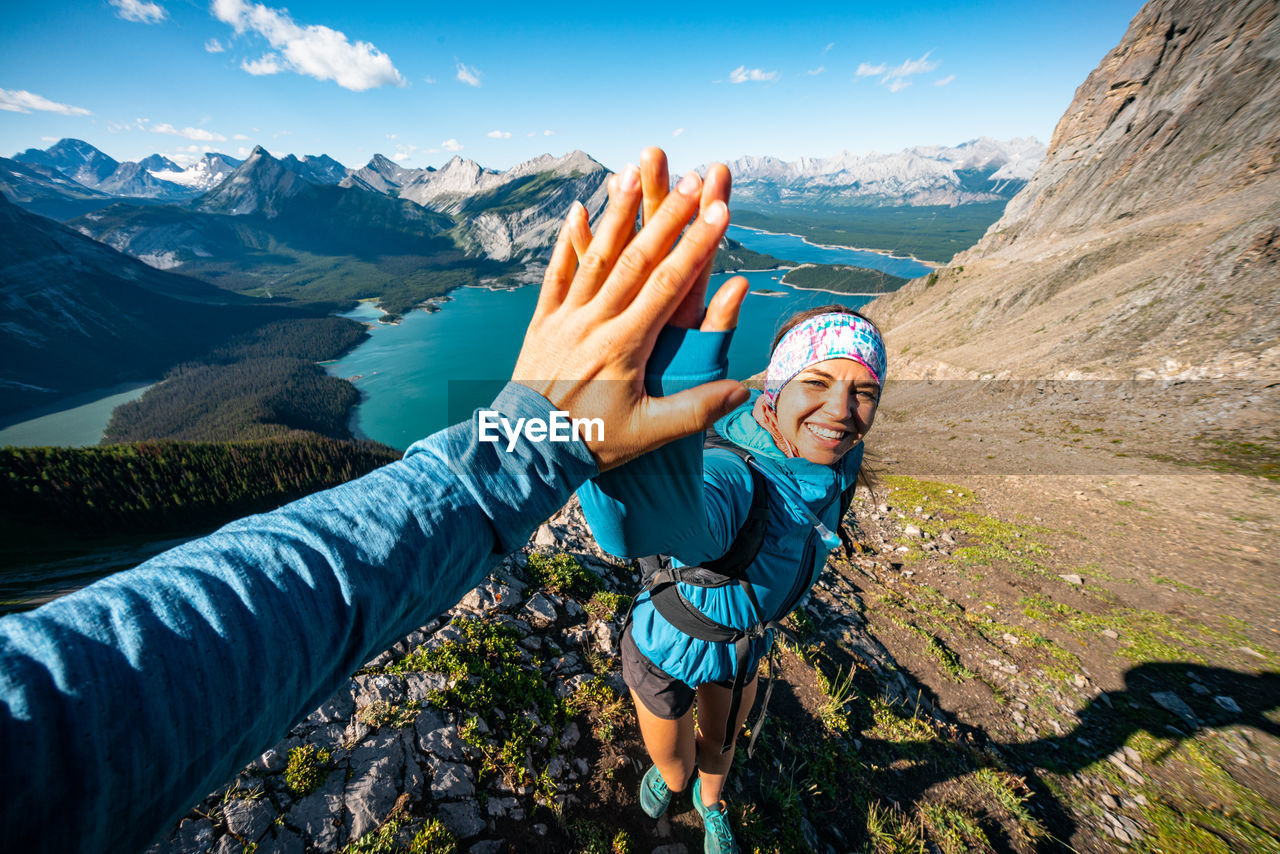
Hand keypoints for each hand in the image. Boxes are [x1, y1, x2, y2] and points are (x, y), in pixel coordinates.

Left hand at [511, 157, 748, 470]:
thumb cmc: (593, 444)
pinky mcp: (541, 322)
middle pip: (636, 259)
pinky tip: (579, 209)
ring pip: (596, 256)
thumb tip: (743, 390)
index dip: (697, 245)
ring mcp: (565, 318)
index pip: (669, 285)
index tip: (720, 211)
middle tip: (693, 180)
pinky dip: (568, 241)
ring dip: (619, 214)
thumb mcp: (649, 434)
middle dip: (668, 216)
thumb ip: (696, 411)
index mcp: (625, 345)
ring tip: (637, 173)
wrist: (526, 450)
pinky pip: (556, 273)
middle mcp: (595, 322)